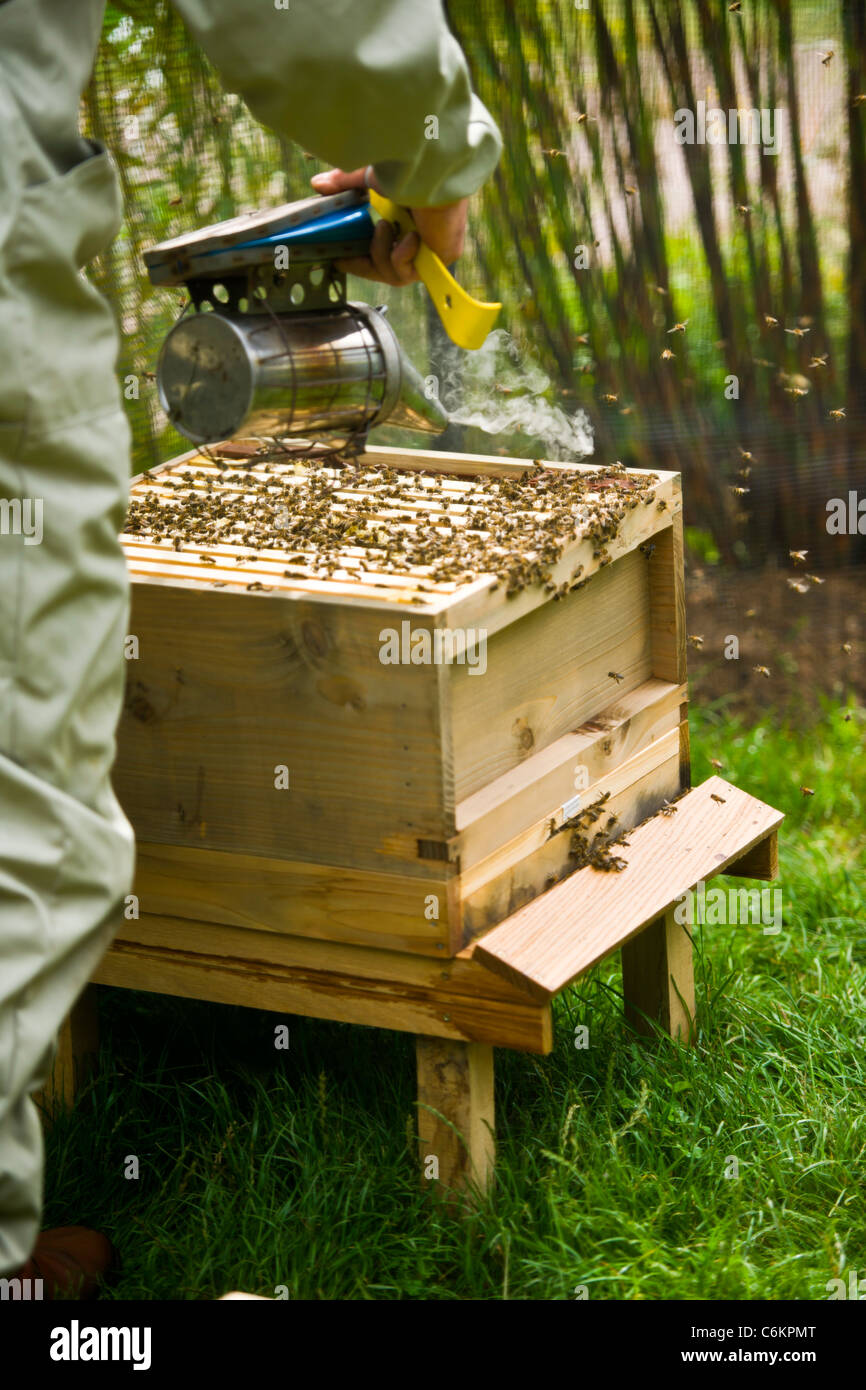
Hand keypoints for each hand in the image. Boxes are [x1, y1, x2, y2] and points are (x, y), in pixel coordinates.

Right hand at [310, 166, 467, 287]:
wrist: (434, 174)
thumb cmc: (408, 171)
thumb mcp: (370, 179)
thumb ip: (345, 183)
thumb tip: (317, 183)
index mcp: (409, 220)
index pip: (380, 252)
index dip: (358, 261)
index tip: (338, 260)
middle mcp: (422, 238)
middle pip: (386, 269)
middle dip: (364, 265)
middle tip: (346, 259)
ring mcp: (433, 250)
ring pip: (395, 273)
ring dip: (382, 252)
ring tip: (386, 225)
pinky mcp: (443, 257)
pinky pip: (409, 271)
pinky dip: (403, 254)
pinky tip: (410, 236)